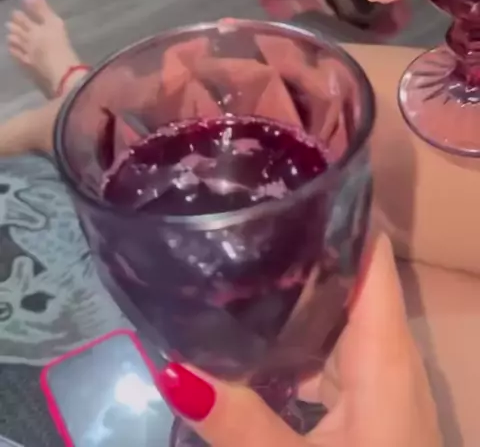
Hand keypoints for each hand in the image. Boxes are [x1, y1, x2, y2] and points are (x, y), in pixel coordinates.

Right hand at [156, 235, 441, 446]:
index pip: (367, 252)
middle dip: (295, 246)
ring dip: (293, 294)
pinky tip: (255, 343)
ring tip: (232, 264)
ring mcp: (386, 384)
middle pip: (348, 276)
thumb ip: (238, 422)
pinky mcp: (375, 409)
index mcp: (383, 350)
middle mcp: (390, 354)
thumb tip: (171, 366)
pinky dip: (298, 341)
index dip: (333, 207)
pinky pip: (334, 355)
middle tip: (233, 216)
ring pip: (338, 317)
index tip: (283, 176)